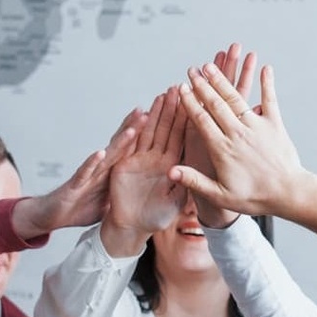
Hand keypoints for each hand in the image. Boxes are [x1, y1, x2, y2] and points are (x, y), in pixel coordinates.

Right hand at [10, 108, 143, 239]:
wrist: (55, 216)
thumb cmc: (81, 208)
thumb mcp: (110, 204)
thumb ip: (124, 195)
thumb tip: (148, 195)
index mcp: (111, 173)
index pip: (129, 151)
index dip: (142, 138)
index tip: (157, 122)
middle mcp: (101, 169)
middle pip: (120, 146)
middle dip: (133, 129)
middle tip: (147, 112)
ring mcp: (89, 175)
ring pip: (106, 156)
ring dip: (118, 143)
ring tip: (131, 129)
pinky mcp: (76, 184)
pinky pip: (84, 172)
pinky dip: (91, 163)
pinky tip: (99, 153)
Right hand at [103, 89, 189, 254]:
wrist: (130, 230)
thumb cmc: (153, 219)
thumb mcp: (175, 203)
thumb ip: (183, 185)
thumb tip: (193, 165)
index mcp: (170, 165)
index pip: (180, 136)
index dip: (186, 118)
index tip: (195, 101)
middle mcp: (155, 159)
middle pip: (165, 128)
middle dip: (171, 107)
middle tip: (177, 87)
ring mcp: (138, 162)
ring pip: (148, 133)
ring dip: (154, 114)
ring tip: (160, 96)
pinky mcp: (122, 168)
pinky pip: (127, 149)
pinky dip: (129, 136)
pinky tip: (135, 121)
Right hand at [170, 63, 316, 235]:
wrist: (288, 194)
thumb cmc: (254, 198)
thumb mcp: (220, 196)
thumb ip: (194, 182)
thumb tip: (170, 172)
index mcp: (222, 149)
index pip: (201, 120)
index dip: (190, 102)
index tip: (181, 88)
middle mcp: (238, 133)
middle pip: (216, 104)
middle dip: (202, 84)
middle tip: (192, 70)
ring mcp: (257, 126)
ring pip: (236, 98)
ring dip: (223, 79)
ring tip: (212, 65)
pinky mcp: (275, 125)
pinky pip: (269, 100)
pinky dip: (267, 84)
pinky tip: (265, 67)